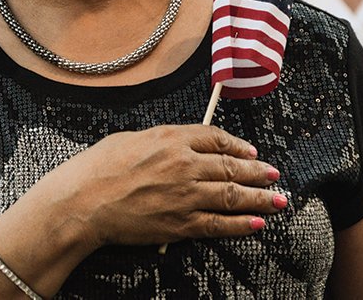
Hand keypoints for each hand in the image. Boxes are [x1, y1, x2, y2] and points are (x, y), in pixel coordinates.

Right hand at [38, 124, 286, 249]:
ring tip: (278, 200)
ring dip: (260, 198)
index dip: (238, 146)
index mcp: (172, 138)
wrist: (84, 201)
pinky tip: (257, 223)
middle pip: (231, 167)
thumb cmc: (98, 167)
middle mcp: (185, 164)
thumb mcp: (131, 138)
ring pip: (232, 195)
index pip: (216, 138)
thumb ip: (160, 139)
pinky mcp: (181, 224)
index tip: (251, 152)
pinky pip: (219, 224)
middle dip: (257, 173)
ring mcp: (186, 195)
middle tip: (274, 175)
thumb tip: (177, 144)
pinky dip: (241, 224)